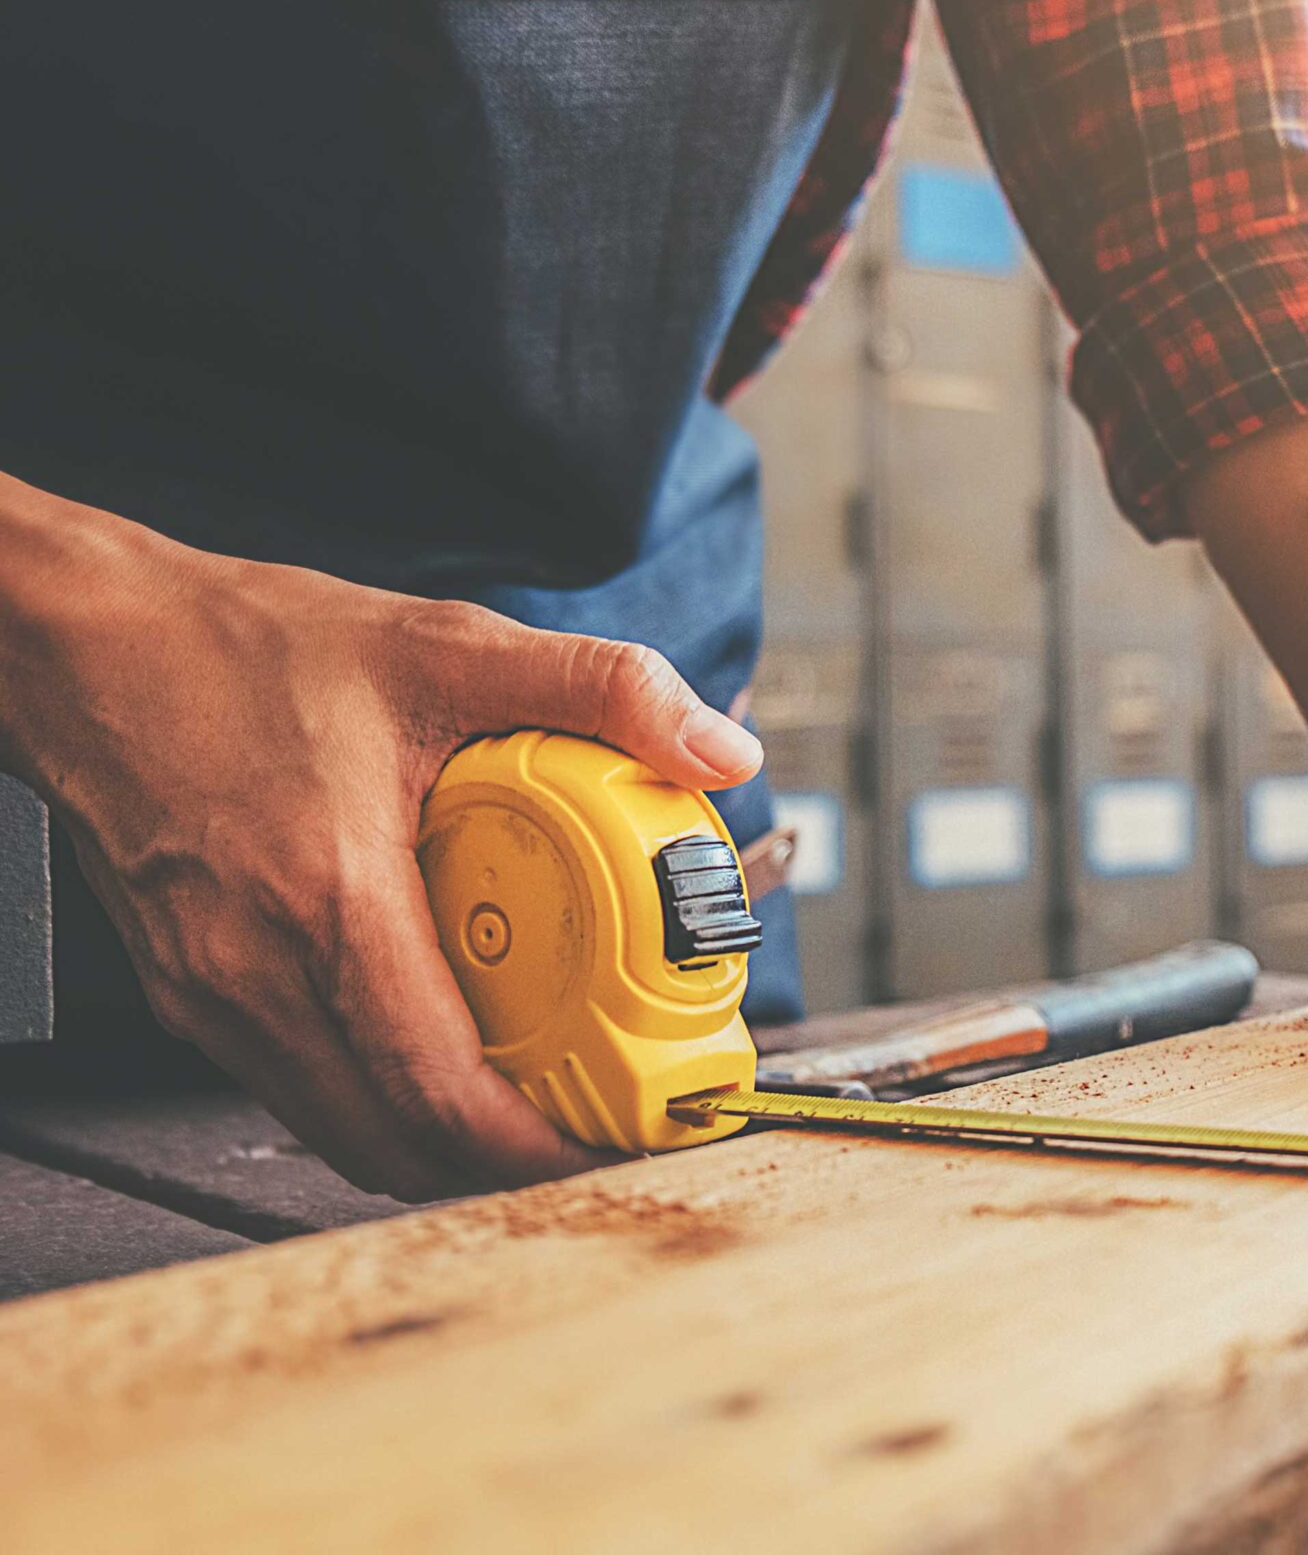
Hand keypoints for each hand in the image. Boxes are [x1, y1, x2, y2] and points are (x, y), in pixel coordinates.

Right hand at [3, 503, 762, 1198]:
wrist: (87, 645)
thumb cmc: (242, 648)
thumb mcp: (445, 645)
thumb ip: (601, 688)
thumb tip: (721, 746)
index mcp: (327, 899)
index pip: (437, 1088)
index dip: (534, 1145)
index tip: (615, 1138)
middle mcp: (253, 971)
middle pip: (393, 1144)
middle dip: (504, 1161)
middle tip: (594, 1129)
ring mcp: (210, 996)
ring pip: (340, 1130)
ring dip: (440, 1138)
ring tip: (533, 1098)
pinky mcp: (190, 995)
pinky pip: (299, 1087)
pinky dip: (378, 1094)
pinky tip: (440, 1044)